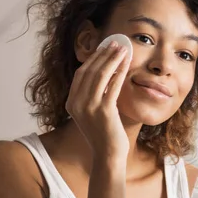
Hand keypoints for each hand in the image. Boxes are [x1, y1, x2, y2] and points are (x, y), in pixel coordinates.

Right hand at [65, 41, 130, 157]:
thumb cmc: (104, 135)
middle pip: (89, 71)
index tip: (104, 48)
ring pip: (100, 75)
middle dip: (103, 54)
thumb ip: (93, 97)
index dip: (93, 59)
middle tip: (116, 43)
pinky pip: (112, 86)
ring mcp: (89, 107)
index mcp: (71, 103)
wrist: (107, 155)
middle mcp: (76, 103)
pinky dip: (120, 72)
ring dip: (112, 59)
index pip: (81, 74)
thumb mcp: (92, 113)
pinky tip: (127, 64)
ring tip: (123, 48)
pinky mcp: (103, 111)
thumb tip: (104, 76)